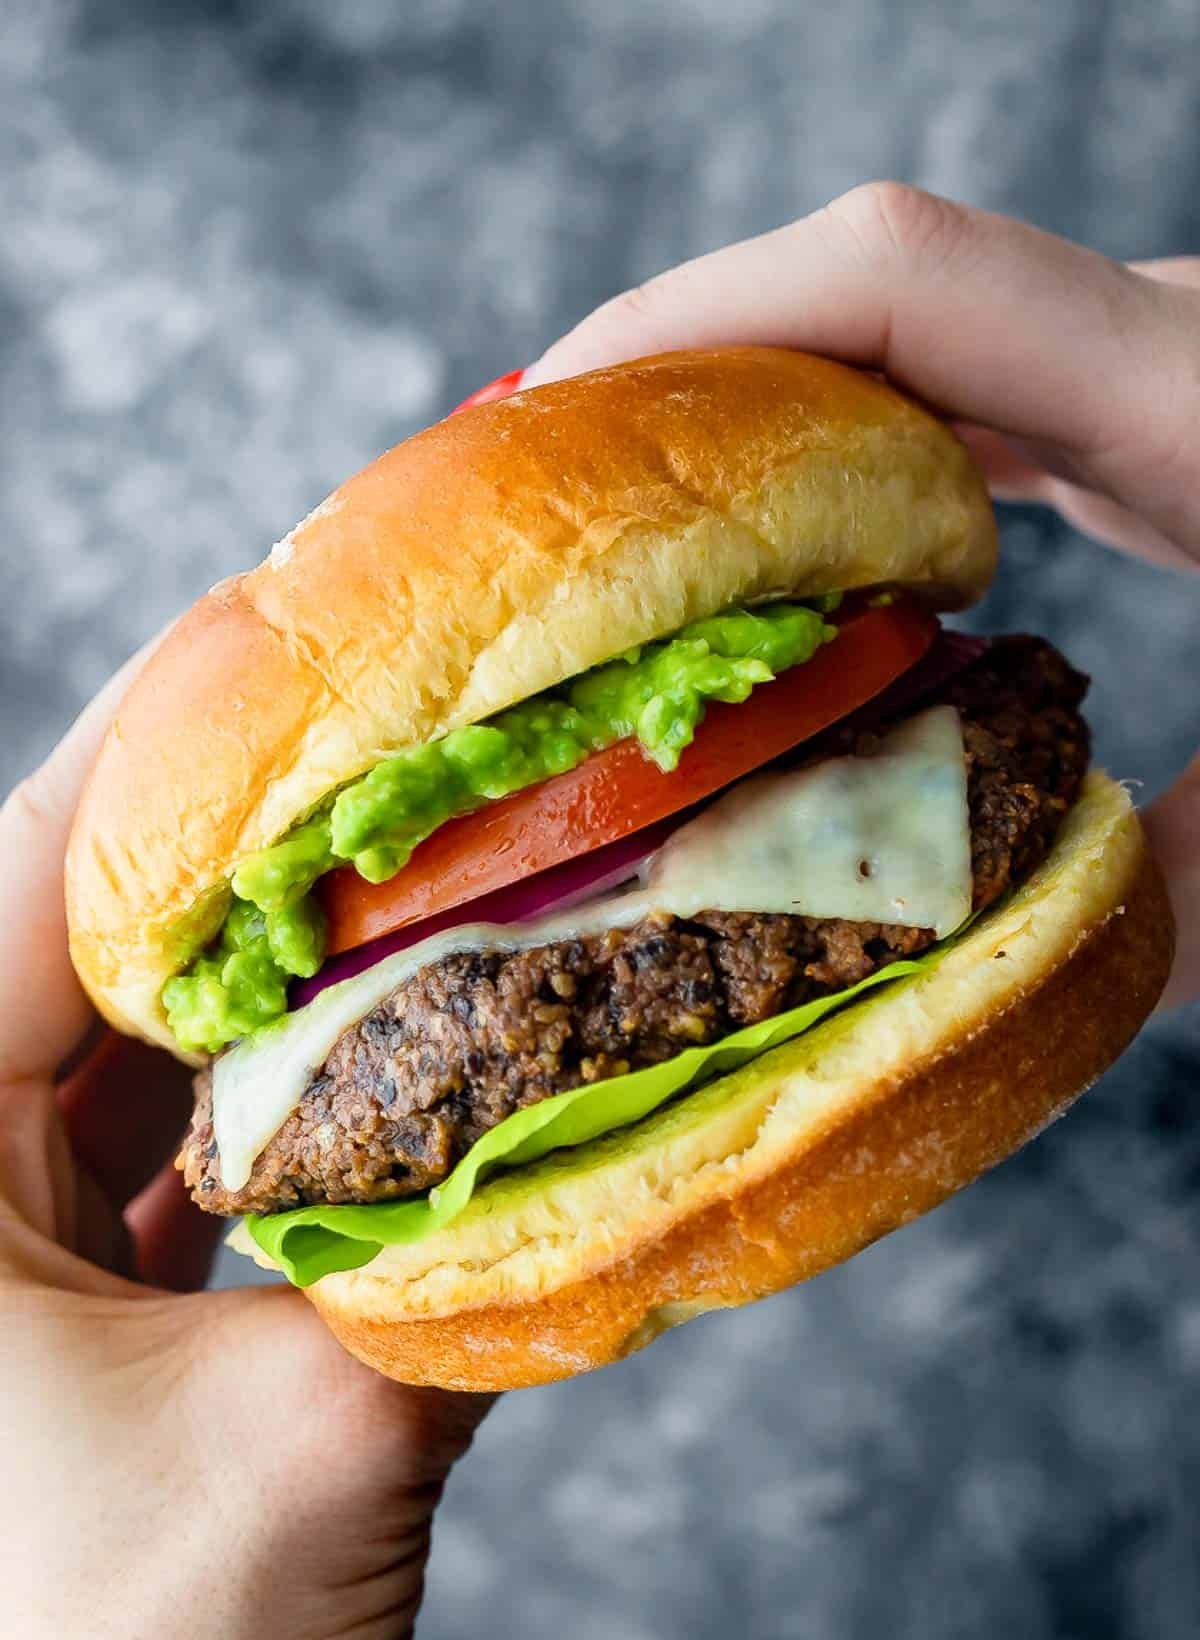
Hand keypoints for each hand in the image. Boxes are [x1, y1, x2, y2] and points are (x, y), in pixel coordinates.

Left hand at [0, 650, 490, 1639]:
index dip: (186, 741)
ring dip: (268, 979)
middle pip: (89, 945)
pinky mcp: (54, 1313)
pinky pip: (158, 1150)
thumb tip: (601, 1118)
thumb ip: (450, 1259)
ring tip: (404, 880)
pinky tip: (368, 1062)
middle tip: (397, 745)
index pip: (38, 876)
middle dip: (252, 848)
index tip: (307, 627)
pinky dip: (265, 1098)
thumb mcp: (297, 1458)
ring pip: (129, 1048)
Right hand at [526, 182, 1199, 1007]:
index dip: (686, 323)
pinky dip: (833, 464)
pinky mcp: (1156, 420)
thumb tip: (996, 971)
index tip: (530, 430)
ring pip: (892, 346)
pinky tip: (778, 567)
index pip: (894, 280)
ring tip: (613, 553)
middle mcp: (1166, 347)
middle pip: (855, 297)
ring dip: (739, 425)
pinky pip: (950, 402)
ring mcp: (1156, 373)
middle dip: (666, 383)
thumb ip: (1188, 894)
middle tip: (518, 511)